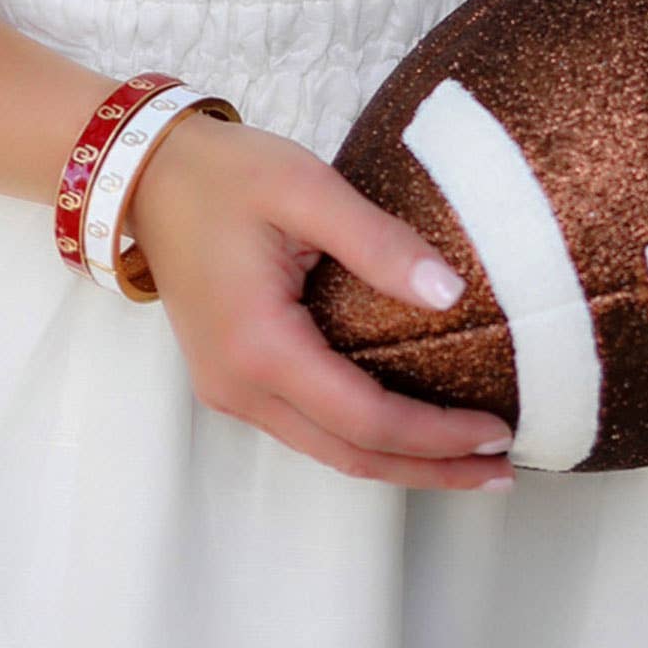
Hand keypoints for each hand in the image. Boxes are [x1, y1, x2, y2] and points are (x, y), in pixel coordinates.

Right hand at [125, 111, 515, 489]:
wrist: (146, 176)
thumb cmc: (223, 175)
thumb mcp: (305, 188)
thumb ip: (378, 242)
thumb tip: (450, 294)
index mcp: (259, 346)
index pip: (366, 417)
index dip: (436, 434)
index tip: (498, 430)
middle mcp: (239, 387)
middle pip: (351, 456)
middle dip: (429, 469)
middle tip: (502, 473)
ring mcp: (230, 390)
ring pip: (329, 450)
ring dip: (399, 461)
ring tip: (467, 460)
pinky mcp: (232, 379)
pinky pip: (308, 428)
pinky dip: (364, 437)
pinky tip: (405, 428)